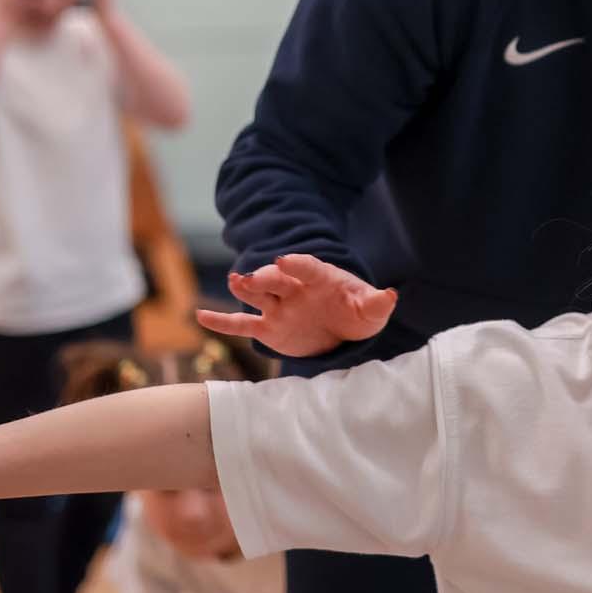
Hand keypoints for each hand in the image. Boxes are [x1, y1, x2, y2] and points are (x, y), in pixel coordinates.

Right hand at [199, 254, 396, 358]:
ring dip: (245, 289)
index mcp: (320, 278)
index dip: (297, 264)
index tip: (285, 260)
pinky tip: (200, 316)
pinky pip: (242, 325)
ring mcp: (279, 307)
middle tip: (252, 277)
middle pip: (276, 279)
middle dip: (264, 277)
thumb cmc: (357, 315)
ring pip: (257, 296)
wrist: (343, 332)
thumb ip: (378, 304)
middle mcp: (294, 289)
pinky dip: (221, 322)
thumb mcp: (371, 312)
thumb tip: (391, 295)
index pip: (307, 267)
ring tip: (234, 283)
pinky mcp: (268, 328)